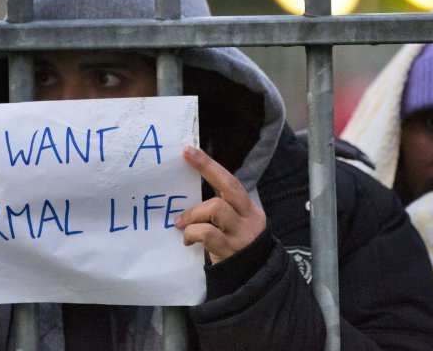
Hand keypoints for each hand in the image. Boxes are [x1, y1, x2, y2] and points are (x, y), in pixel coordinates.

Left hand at [175, 146, 266, 263]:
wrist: (249, 281)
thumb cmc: (234, 248)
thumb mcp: (233, 226)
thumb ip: (219, 210)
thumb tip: (190, 195)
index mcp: (250, 209)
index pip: (231, 181)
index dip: (210, 165)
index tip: (189, 151)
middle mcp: (250, 219)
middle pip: (230, 187)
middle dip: (207, 168)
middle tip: (187, 157)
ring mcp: (241, 235)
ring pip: (216, 208)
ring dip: (193, 214)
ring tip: (182, 224)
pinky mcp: (230, 250)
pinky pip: (207, 233)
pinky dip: (192, 233)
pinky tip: (187, 241)